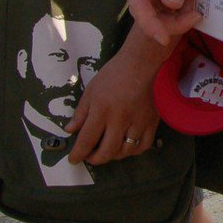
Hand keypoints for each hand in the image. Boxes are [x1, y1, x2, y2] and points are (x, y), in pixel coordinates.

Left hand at [65, 44, 161, 165]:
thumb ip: (81, 113)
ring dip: (113, 156)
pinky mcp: (152, 122)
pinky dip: (133, 151)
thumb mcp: (91, 91)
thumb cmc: (113, 74)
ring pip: (125, 151)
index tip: (74, 159)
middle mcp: (120, 120)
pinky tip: (126, 146)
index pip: (86, 140)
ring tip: (107, 150)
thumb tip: (70, 131)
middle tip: (90, 156)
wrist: (142, 64)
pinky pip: (143, 146)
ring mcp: (138, 122)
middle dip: (95, 159)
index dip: (78, 154)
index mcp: (101, 110)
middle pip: (107, 151)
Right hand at [126, 0, 203, 45]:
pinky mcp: (158, 1)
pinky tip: (194, 9)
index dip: (150, 25)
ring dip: (178, 21)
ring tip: (197, 10)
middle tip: (196, 16)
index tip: (164, 38)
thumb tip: (170, 4)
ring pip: (158, 19)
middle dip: (171, 24)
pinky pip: (167, 16)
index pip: (139, 6)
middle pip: (148, 17)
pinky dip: (181, 17)